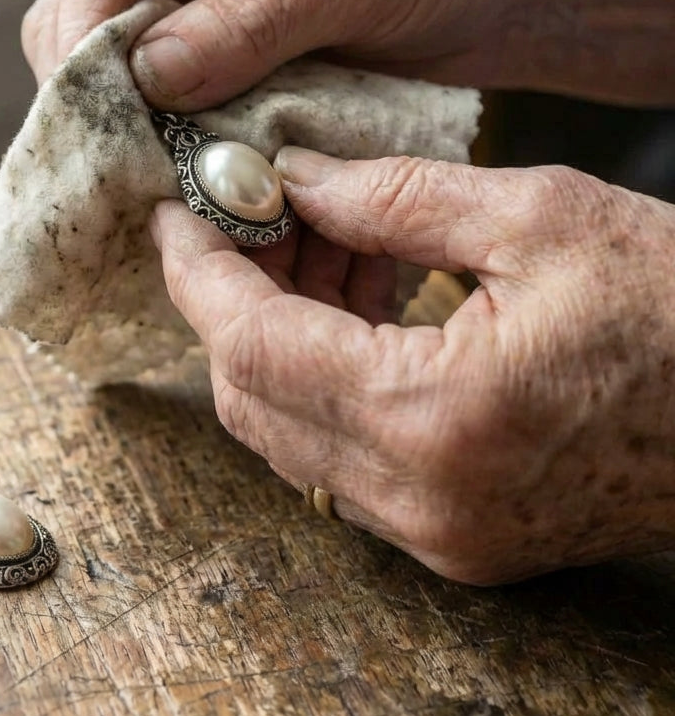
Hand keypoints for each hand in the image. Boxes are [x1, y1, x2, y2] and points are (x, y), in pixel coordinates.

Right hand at [24, 0, 674, 108]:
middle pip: (88, 18)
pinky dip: (168, 138)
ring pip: (117, 67)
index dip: (83, 41)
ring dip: (130, 123)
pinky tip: (182, 172)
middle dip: (95, 92)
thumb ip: (248, 24)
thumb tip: (150, 74)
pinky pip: (165, 98)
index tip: (92, 116)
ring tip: (150, 178)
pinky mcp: (222, 52)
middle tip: (119, 163)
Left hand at [150, 148, 674, 583]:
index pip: (253, 348)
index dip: (197, 274)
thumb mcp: (542, 217)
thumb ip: (395, 196)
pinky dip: (322, 377)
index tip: (172, 216)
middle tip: (246, 217)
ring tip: (314, 244)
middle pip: (253, 399)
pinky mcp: (455, 537)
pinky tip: (355, 301)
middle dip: (229, 300)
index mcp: (439, 419)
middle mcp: (423, 500)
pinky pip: (340, 456)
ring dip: (275, 335)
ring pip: (288, 433)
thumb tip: (293, 178)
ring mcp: (438, 535)